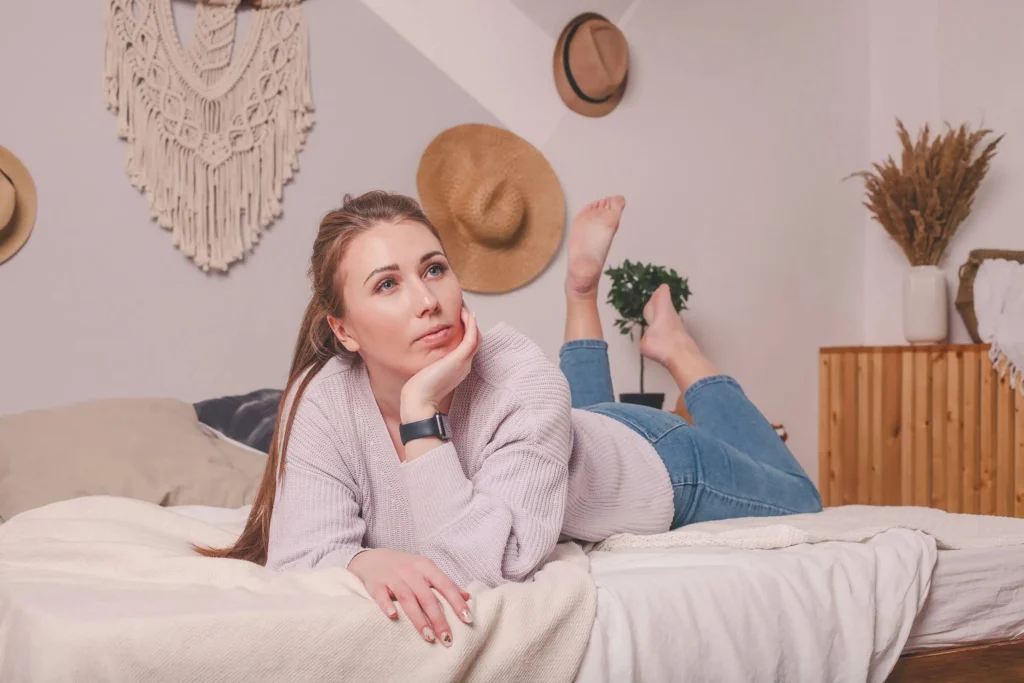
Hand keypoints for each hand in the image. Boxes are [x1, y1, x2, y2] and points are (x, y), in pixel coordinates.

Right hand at [348, 548, 472, 645]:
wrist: (373, 558)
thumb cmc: (405, 567)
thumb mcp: (426, 570)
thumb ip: (445, 583)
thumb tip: (467, 597)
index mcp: (426, 567)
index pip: (445, 585)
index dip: (457, 602)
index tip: (467, 620)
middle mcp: (411, 571)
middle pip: (427, 596)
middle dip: (439, 619)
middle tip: (447, 638)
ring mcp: (393, 577)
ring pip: (407, 598)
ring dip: (418, 619)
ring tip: (428, 637)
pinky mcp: (376, 584)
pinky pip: (381, 595)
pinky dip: (386, 605)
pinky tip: (393, 617)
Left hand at [401, 306, 480, 422]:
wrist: (419, 401)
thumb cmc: (419, 390)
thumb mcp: (427, 371)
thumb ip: (430, 362)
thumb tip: (422, 356)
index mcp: (458, 368)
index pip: (468, 346)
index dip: (466, 332)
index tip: (459, 319)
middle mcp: (464, 365)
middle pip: (475, 339)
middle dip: (471, 324)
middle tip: (464, 310)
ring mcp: (464, 362)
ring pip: (476, 337)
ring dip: (472, 321)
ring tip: (465, 309)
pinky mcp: (460, 358)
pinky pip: (472, 337)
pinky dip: (472, 325)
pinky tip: (467, 314)